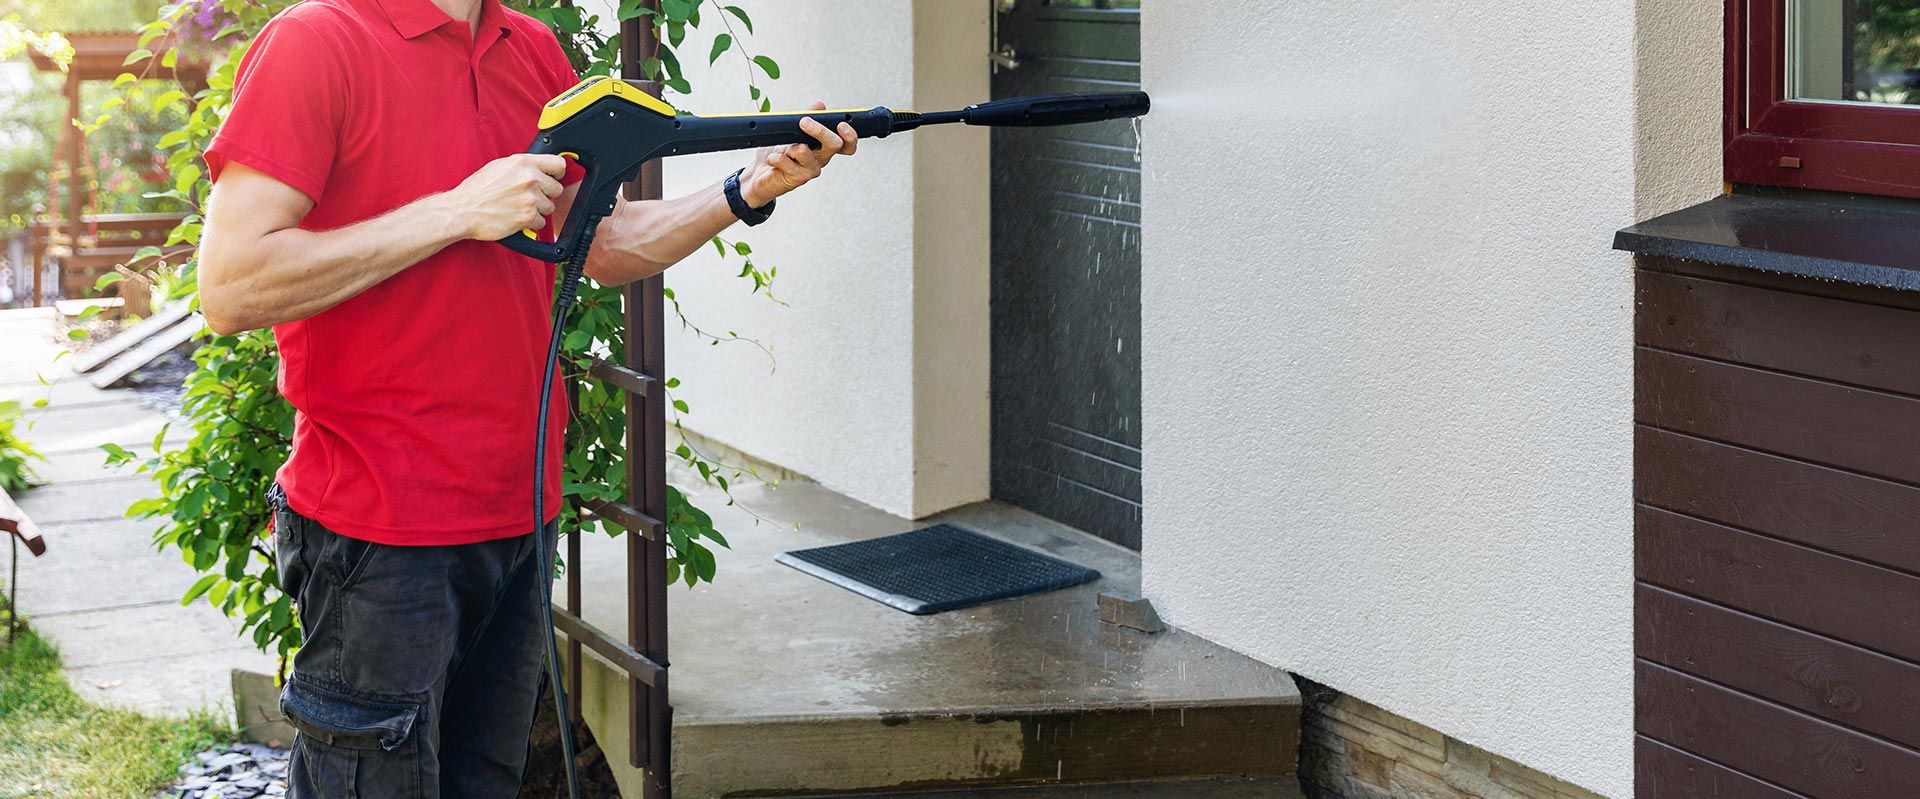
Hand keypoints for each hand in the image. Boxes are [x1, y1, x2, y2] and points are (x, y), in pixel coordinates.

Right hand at [446, 153, 567, 240]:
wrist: (462, 210)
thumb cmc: (476, 190)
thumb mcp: (500, 166)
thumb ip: (522, 166)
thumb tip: (539, 168)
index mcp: (523, 163)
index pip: (558, 164)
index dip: (557, 173)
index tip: (554, 177)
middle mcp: (529, 178)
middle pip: (557, 188)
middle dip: (546, 194)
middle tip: (529, 197)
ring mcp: (530, 198)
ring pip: (550, 206)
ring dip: (538, 210)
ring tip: (518, 207)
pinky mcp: (528, 217)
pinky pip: (541, 222)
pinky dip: (531, 223)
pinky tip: (516, 217)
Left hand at [738, 101, 858, 207]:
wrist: (759, 175)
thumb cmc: (777, 153)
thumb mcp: (790, 130)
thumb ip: (807, 117)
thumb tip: (820, 106)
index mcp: (823, 147)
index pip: (846, 144)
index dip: (850, 135)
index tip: (841, 124)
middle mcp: (820, 159)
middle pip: (835, 144)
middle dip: (819, 130)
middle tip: (804, 122)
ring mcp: (810, 170)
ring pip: (806, 152)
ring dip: (789, 146)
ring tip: (781, 148)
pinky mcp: (798, 178)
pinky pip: (787, 162)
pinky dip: (775, 156)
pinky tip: (772, 159)